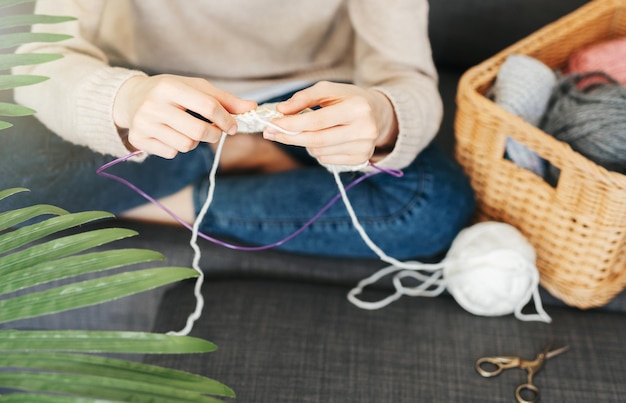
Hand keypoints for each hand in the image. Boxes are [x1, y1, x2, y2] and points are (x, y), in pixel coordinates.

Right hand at [113, 74, 256, 157]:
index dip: (226, 119)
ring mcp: (144, 124)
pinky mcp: (139, 139)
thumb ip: (224, 99)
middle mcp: (153, 105)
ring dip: (194, 141)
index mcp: (169, 87)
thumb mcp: (195, 88)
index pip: (208, 106)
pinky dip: (177, 147)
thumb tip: (252, 107)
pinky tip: (170, 134)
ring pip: (186, 145)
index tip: (233, 125)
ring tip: (187, 129)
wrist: (131, 98)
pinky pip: (172, 153)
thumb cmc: (171, 92)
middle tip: (215, 131)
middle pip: (199, 131)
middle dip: (214, 134)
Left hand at [263, 81, 397, 165]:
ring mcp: (365, 148)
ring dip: (305, 142)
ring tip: (308, 131)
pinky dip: (317, 150)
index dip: (291, 124)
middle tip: (271, 133)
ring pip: (319, 152)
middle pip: (317, 140)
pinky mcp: (361, 159)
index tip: (272, 123)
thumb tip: (281, 110)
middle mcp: (365, 130)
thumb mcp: (327, 90)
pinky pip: (327, 160)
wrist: (377, 113)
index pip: (317, 121)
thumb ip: (303, 98)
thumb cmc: (348, 98)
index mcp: (358, 108)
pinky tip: (323, 139)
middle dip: (290, 137)